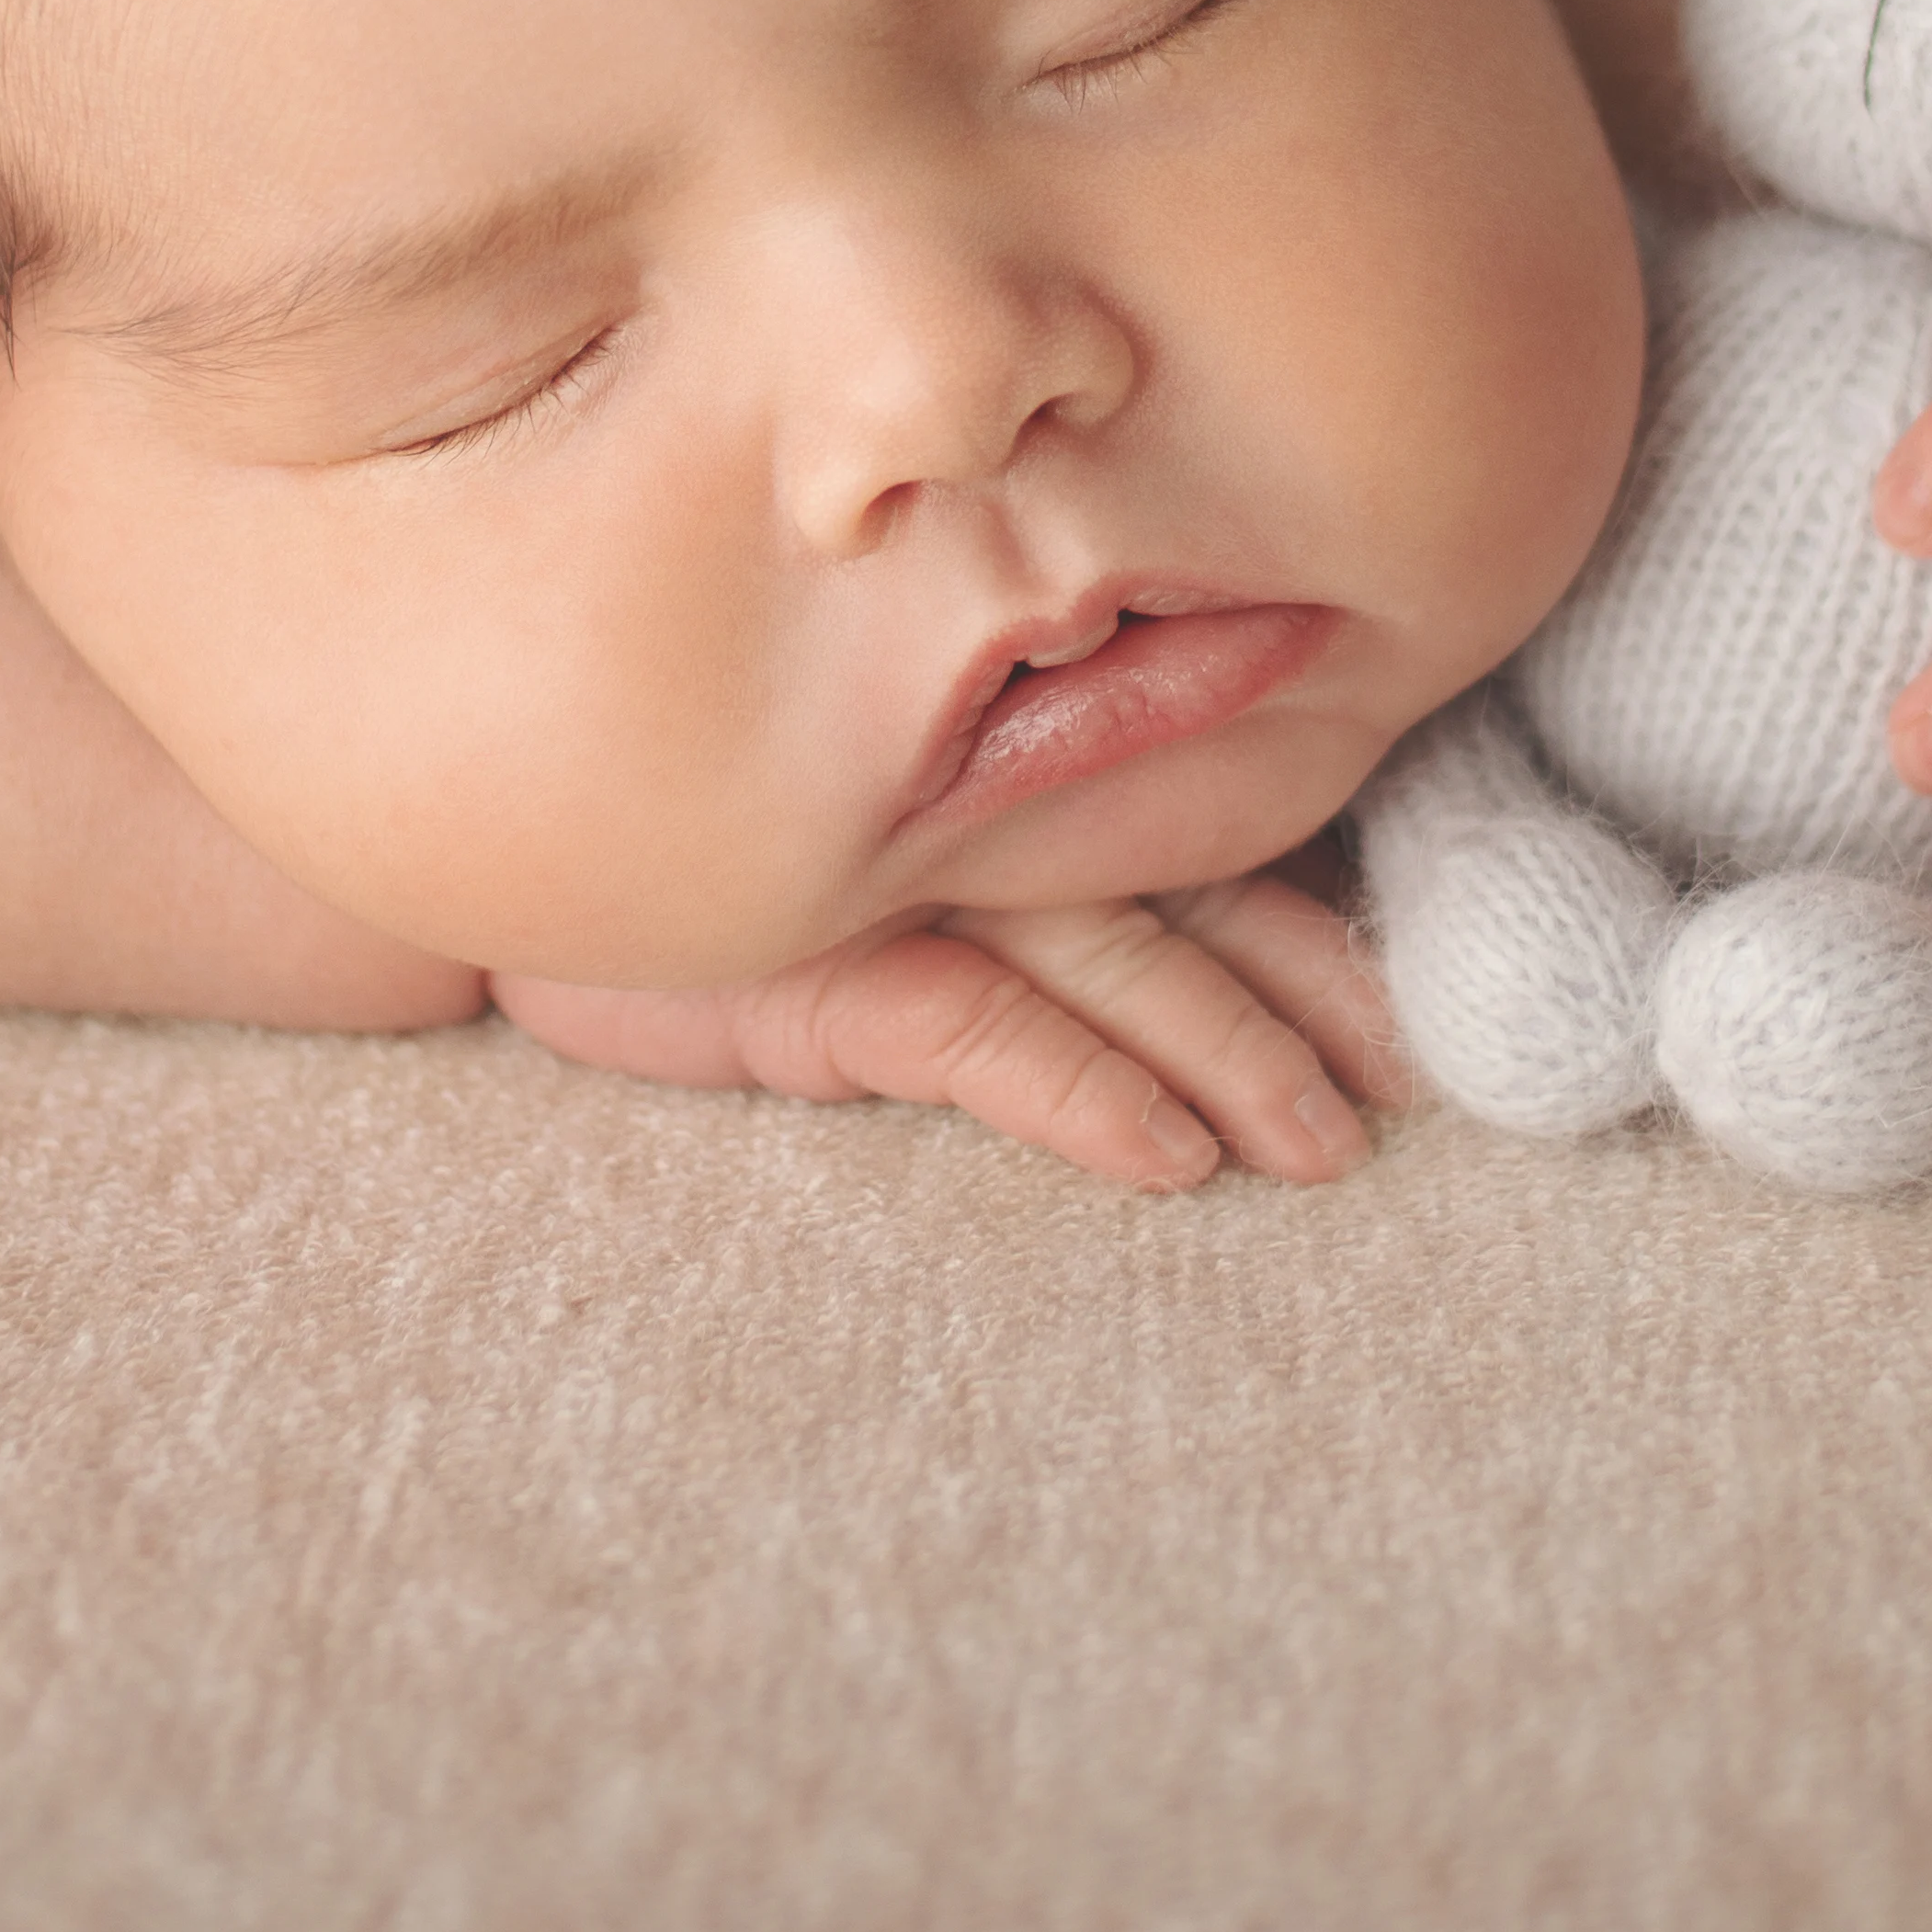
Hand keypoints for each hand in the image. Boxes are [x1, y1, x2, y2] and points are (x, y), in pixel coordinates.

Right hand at [488, 876, 1417, 1192]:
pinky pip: (978, 1030)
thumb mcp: (881, 851)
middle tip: (1419, 1083)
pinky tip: (1168, 1157)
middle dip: (1313, 993)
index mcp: (1014, 775)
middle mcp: (980, 811)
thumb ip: (1017, 853)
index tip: (1423, 1006)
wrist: (508, 833)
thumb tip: (1185, 954)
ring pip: (1111, 960)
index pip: (1200, 835)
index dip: (1317, 915)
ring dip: (1229, 1056)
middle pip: (1189, 892)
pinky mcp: (818, 962)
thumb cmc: (709, 841)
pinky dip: (1082, 1093)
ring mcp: (902, 878)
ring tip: (1324, 1146)